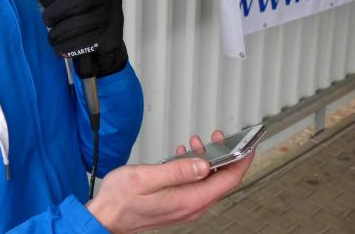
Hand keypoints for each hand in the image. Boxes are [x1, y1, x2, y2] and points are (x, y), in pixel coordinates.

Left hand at [30, 0, 127, 77]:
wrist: (101, 50)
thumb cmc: (81, 21)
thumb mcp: (65, 5)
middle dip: (58, 10)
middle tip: (46, 20)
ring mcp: (115, 18)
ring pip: (81, 22)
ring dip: (59, 33)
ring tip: (52, 38)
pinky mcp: (112, 38)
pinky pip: (83, 42)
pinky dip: (66, 47)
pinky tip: (60, 48)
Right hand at [85, 131, 254, 232]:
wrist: (105, 218)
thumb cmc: (120, 200)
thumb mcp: (147, 177)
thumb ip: (178, 170)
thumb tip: (204, 164)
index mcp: (189, 200)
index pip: (227, 181)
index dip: (241, 162)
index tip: (249, 146)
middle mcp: (190, 207)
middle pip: (220, 181)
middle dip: (223, 156)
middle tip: (220, 136)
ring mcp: (184, 207)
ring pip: (206, 182)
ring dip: (206, 160)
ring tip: (198, 142)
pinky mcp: (176, 205)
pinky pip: (194, 186)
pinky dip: (193, 168)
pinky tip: (184, 156)